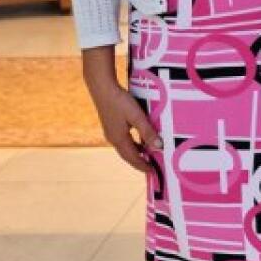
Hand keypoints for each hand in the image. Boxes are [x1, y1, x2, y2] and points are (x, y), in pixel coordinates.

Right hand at [81, 47, 160, 173]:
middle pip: (128, 155)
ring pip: (125, 148)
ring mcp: (110, 132)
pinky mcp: (110, 125)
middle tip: (151, 168)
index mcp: (119, 139)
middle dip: (139, 162)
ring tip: (148, 156)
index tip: (153, 172)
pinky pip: (123, 140)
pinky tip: (139, 141)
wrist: (102, 87)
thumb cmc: (120, 101)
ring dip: (136, 153)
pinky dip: (132, 144)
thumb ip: (148, 132)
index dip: (143, 166)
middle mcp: (113, 138)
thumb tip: (159, 147)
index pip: (133, 158)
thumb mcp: (137, 116)